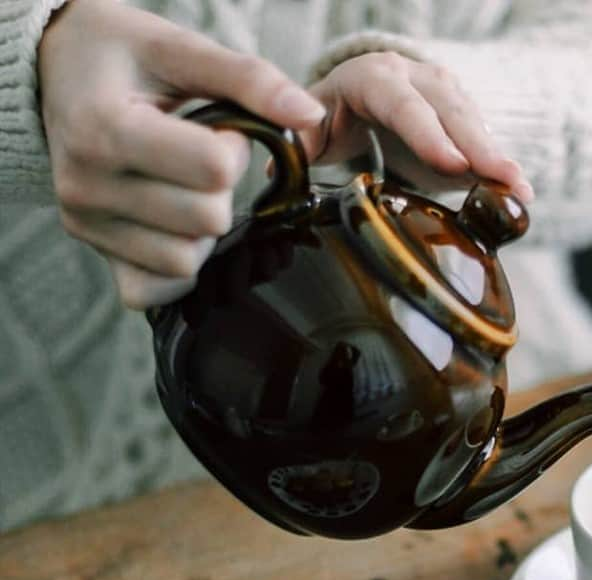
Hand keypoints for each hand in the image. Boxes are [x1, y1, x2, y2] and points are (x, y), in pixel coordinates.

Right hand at [38, 0, 325, 308]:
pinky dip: (178, 268)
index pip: (213, 171)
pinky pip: (153, 292)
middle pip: (207, 222)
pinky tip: (176, 228)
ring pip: (186, 262)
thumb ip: (249, 79)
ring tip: (183, 188)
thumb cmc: (118, 57)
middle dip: (221, 191)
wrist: (54, 72)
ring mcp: (87, 224)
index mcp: (104, 128)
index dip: (234, 150)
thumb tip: (310, 116)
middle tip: (200, 159)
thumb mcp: (178, 48)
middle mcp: (87, 184)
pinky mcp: (96, 252)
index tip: (219, 130)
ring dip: (203, 231)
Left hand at [301, 52, 532, 203]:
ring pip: (473, 121)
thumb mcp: (313, 127)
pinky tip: (520, 193)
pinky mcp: (463, 119)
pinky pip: (484, 141)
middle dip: (477, 146)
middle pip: (448, 108)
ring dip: (498, 157)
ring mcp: (443, 95)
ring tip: (519, 191)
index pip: (399, 101)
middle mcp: (413, 78)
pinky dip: (501, 167)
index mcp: (371, 78)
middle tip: (502, 179)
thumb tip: (274, 165)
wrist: (364, 98)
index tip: (450, 163)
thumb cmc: (336, 118)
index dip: (426, 132)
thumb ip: (300, 146)